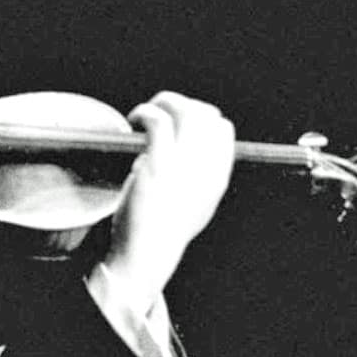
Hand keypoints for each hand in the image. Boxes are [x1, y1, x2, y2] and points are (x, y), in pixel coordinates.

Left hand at [104, 91, 234, 295]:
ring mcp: (182, 164)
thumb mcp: (193, 205)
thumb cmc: (163, 232)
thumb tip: (181, 155)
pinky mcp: (157, 163)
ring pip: (184, 110)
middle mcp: (205, 167)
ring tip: (145, 114)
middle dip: (181, 103)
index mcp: (216, 177)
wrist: (147, 252)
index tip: (179, 120)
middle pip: (205, 114)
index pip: (222, 129)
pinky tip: (134, 120)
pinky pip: (157, 121)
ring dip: (162, 103)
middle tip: (159, 111)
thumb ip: (194, 179)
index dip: (200, 116)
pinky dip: (144, 112)